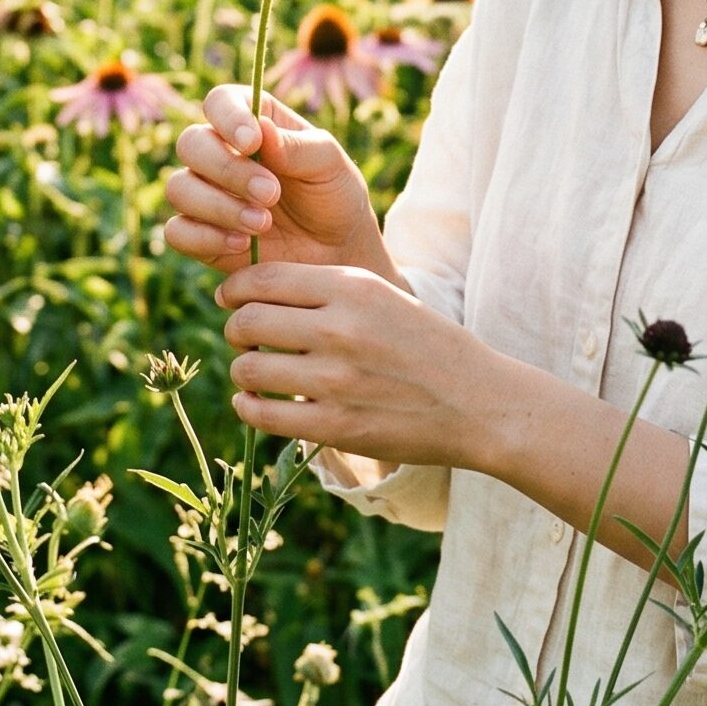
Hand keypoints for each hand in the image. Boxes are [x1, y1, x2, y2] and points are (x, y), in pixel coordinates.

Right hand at [164, 85, 383, 280]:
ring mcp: (205, 194)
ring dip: (219, 206)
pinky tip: (242, 244)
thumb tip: (261, 130)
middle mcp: (220, 152)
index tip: (250, 142)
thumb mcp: (329, 164)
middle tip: (270, 193)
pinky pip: (177, 231)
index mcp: (252, 122)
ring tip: (263, 223)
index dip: (227, 117)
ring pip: (179, 188)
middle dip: (227, 170)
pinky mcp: (199, 234)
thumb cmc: (333, 195)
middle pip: (191, 143)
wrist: (336, 251)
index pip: (220, 102)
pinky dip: (205, 237)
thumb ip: (297, 146)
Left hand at [214, 261, 507, 472]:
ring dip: (242, 370)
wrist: (476, 401)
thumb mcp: (382, 296)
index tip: (230, 298)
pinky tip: (255, 403)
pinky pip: (263, 414)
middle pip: (248, 321)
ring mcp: (336, 380)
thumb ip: (325, 290)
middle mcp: (340, 329)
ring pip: (248, 368)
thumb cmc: (424, 344)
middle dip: (235, 328)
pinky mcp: (335, 426)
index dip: (234, 289)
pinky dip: (249, 408)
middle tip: (241, 337)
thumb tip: (253, 292)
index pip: (264, 279)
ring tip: (254, 371)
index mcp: (352, 287)